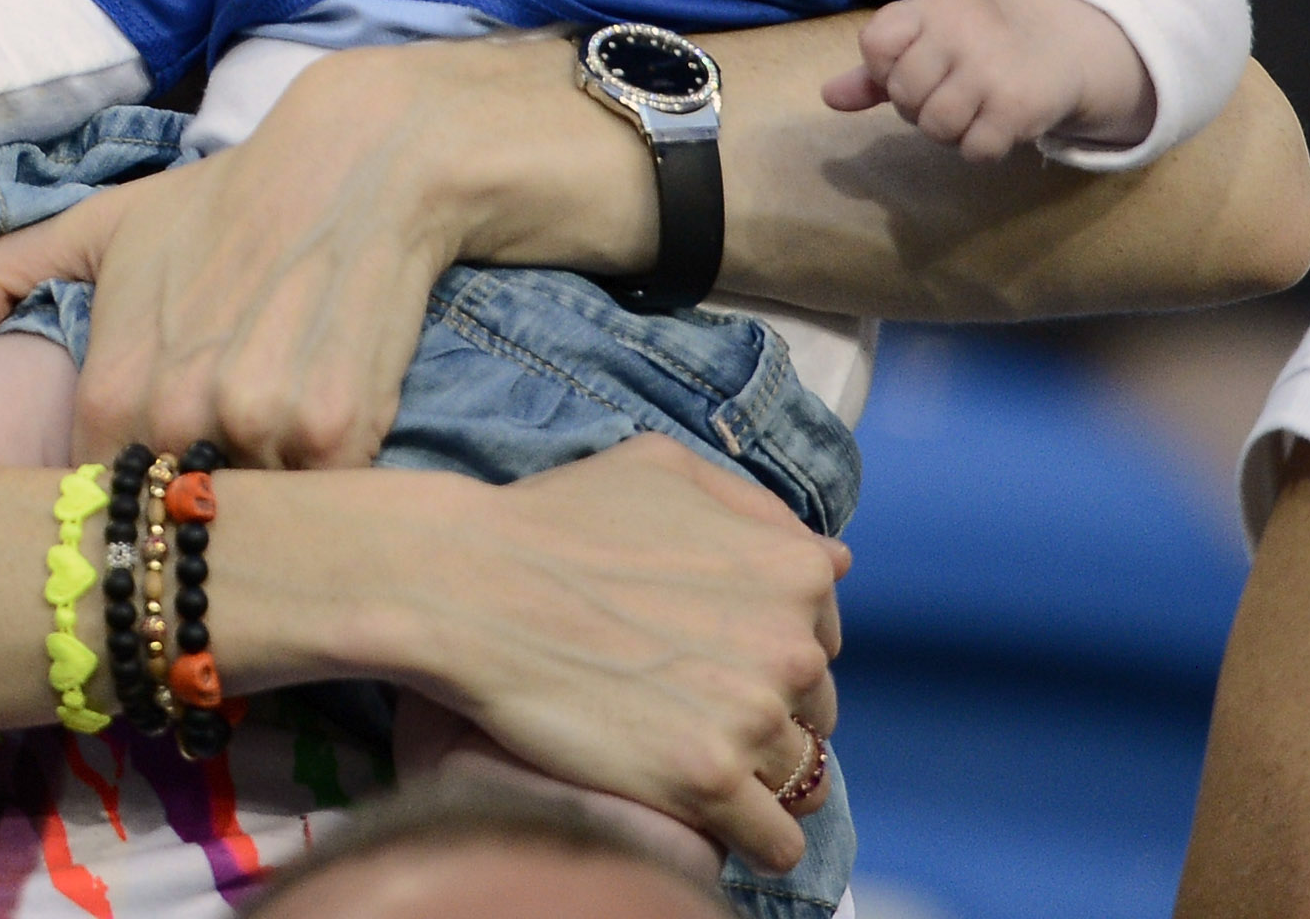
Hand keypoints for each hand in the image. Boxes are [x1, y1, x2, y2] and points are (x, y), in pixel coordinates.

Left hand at [0, 36, 630, 465]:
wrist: (355, 164)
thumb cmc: (221, 202)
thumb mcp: (102, 227)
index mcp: (115, 387)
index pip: (95, 502)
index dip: (120, 495)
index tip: (144, 476)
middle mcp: (182, 418)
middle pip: (177, 515)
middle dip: (190, 499)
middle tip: (214, 461)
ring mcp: (263, 432)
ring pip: (252, 515)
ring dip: (260, 492)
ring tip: (272, 433)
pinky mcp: (342, 438)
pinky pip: (322, 505)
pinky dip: (322, 485)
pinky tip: (321, 430)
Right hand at [365, 434, 846, 875]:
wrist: (475, 584)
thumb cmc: (559, 520)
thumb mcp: (664, 468)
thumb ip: (756, 509)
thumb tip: (834, 558)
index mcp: (791, 570)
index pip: (823, 635)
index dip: (770, 647)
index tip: (718, 653)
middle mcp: (789, 644)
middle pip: (816, 710)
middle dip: (767, 709)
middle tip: (693, 700)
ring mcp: (751, 716)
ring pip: (799, 776)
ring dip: (755, 773)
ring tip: (692, 752)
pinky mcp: (706, 781)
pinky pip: (775, 840)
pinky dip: (753, 836)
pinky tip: (712, 814)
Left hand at [823, 0, 1154, 160]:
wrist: (1058, 44)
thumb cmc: (977, 41)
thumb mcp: (927, 38)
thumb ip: (876, 69)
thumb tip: (828, 97)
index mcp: (931, 6)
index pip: (874, 44)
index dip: (883, 69)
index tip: (912, 66)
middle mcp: (960, 31)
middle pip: (903, 94)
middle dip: (917, 106)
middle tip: (947, 92)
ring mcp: (990, 69)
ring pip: (935, 127)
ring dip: (947, 131)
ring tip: (969, 109)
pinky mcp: (1017, 107)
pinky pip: (973, 150)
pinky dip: (979, 147)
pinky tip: (994, 124)